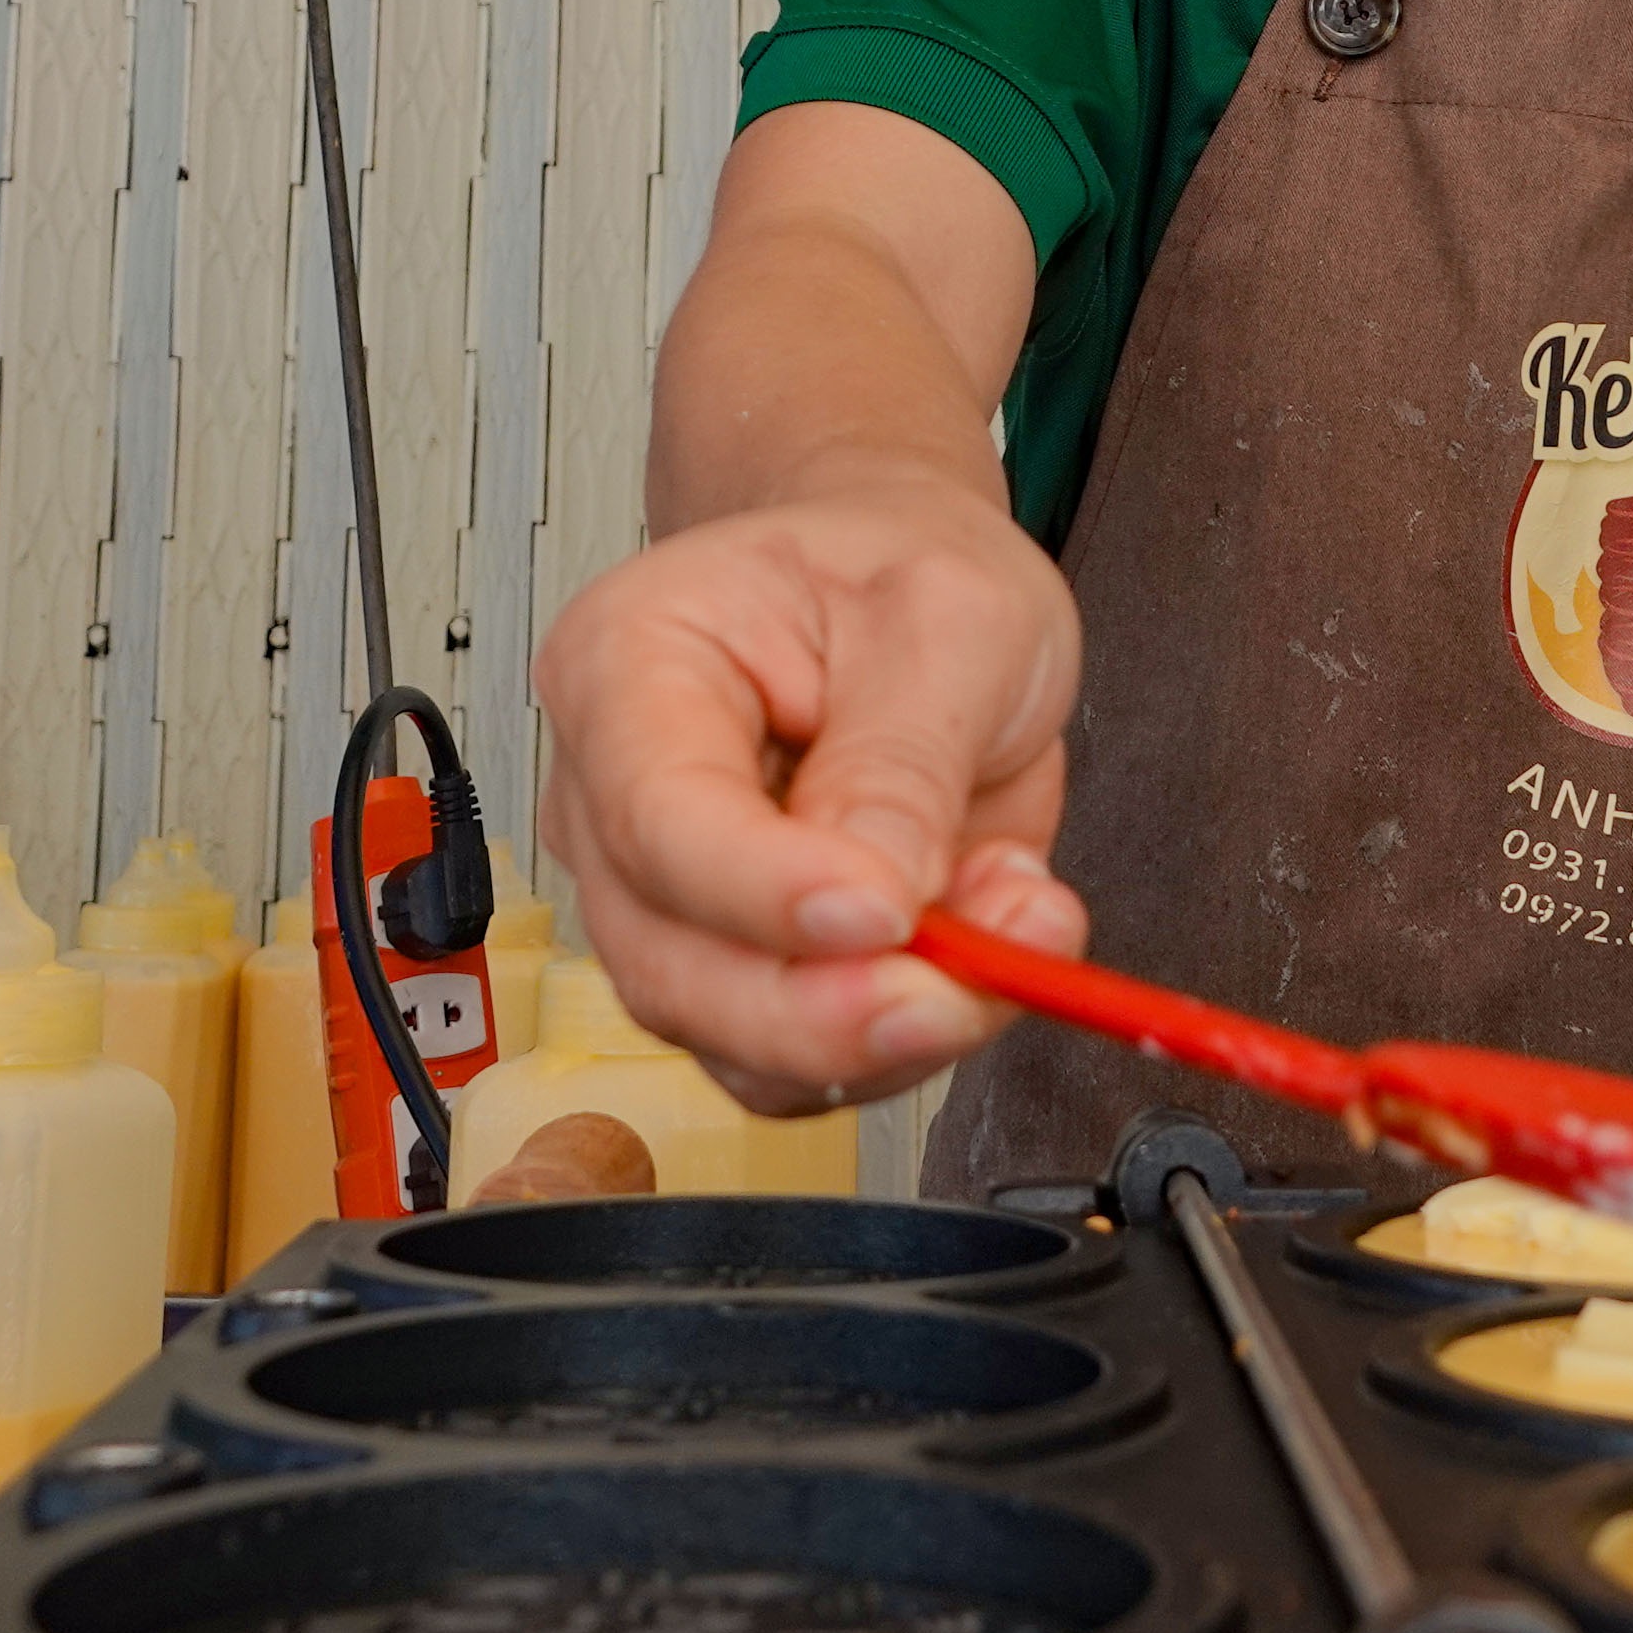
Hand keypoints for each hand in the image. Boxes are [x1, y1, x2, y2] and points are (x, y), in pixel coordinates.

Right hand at [532, 474, 1091, 1116]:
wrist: (908, 586)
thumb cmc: (901, 572)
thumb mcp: (948, 616)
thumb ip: (905, 760)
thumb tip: (879, 899)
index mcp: (629, 663)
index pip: (659, 817)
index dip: (765, 892)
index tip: (883, 914)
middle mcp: (616, 799)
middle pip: (675, 966)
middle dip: (829, 1009)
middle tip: (961, 988)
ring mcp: (667, 900)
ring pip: (738, 1040)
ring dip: (892, 1026)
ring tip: (1016, 920)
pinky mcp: (741, 969)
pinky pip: (805, 1059)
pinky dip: (909, 1038)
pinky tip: (990, 949)